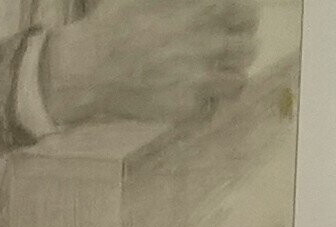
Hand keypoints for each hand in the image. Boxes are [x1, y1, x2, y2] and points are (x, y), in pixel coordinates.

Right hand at [44, 0, 256, 129]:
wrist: (87, 68)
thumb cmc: (112, 25)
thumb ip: (181, 2)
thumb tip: (202, 4)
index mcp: (199, 15)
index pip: (245, 15)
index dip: (244, 17)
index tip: (237, 20)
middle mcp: (206, 47)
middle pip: (247, 48)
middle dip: (239, 46)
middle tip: (226, 48)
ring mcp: (199, 81)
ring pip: (237, 81)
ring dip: (229, 75)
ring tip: (215, 74)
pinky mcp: (187, 108)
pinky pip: (212, 107)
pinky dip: (207, 102)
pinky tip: (193, 94)